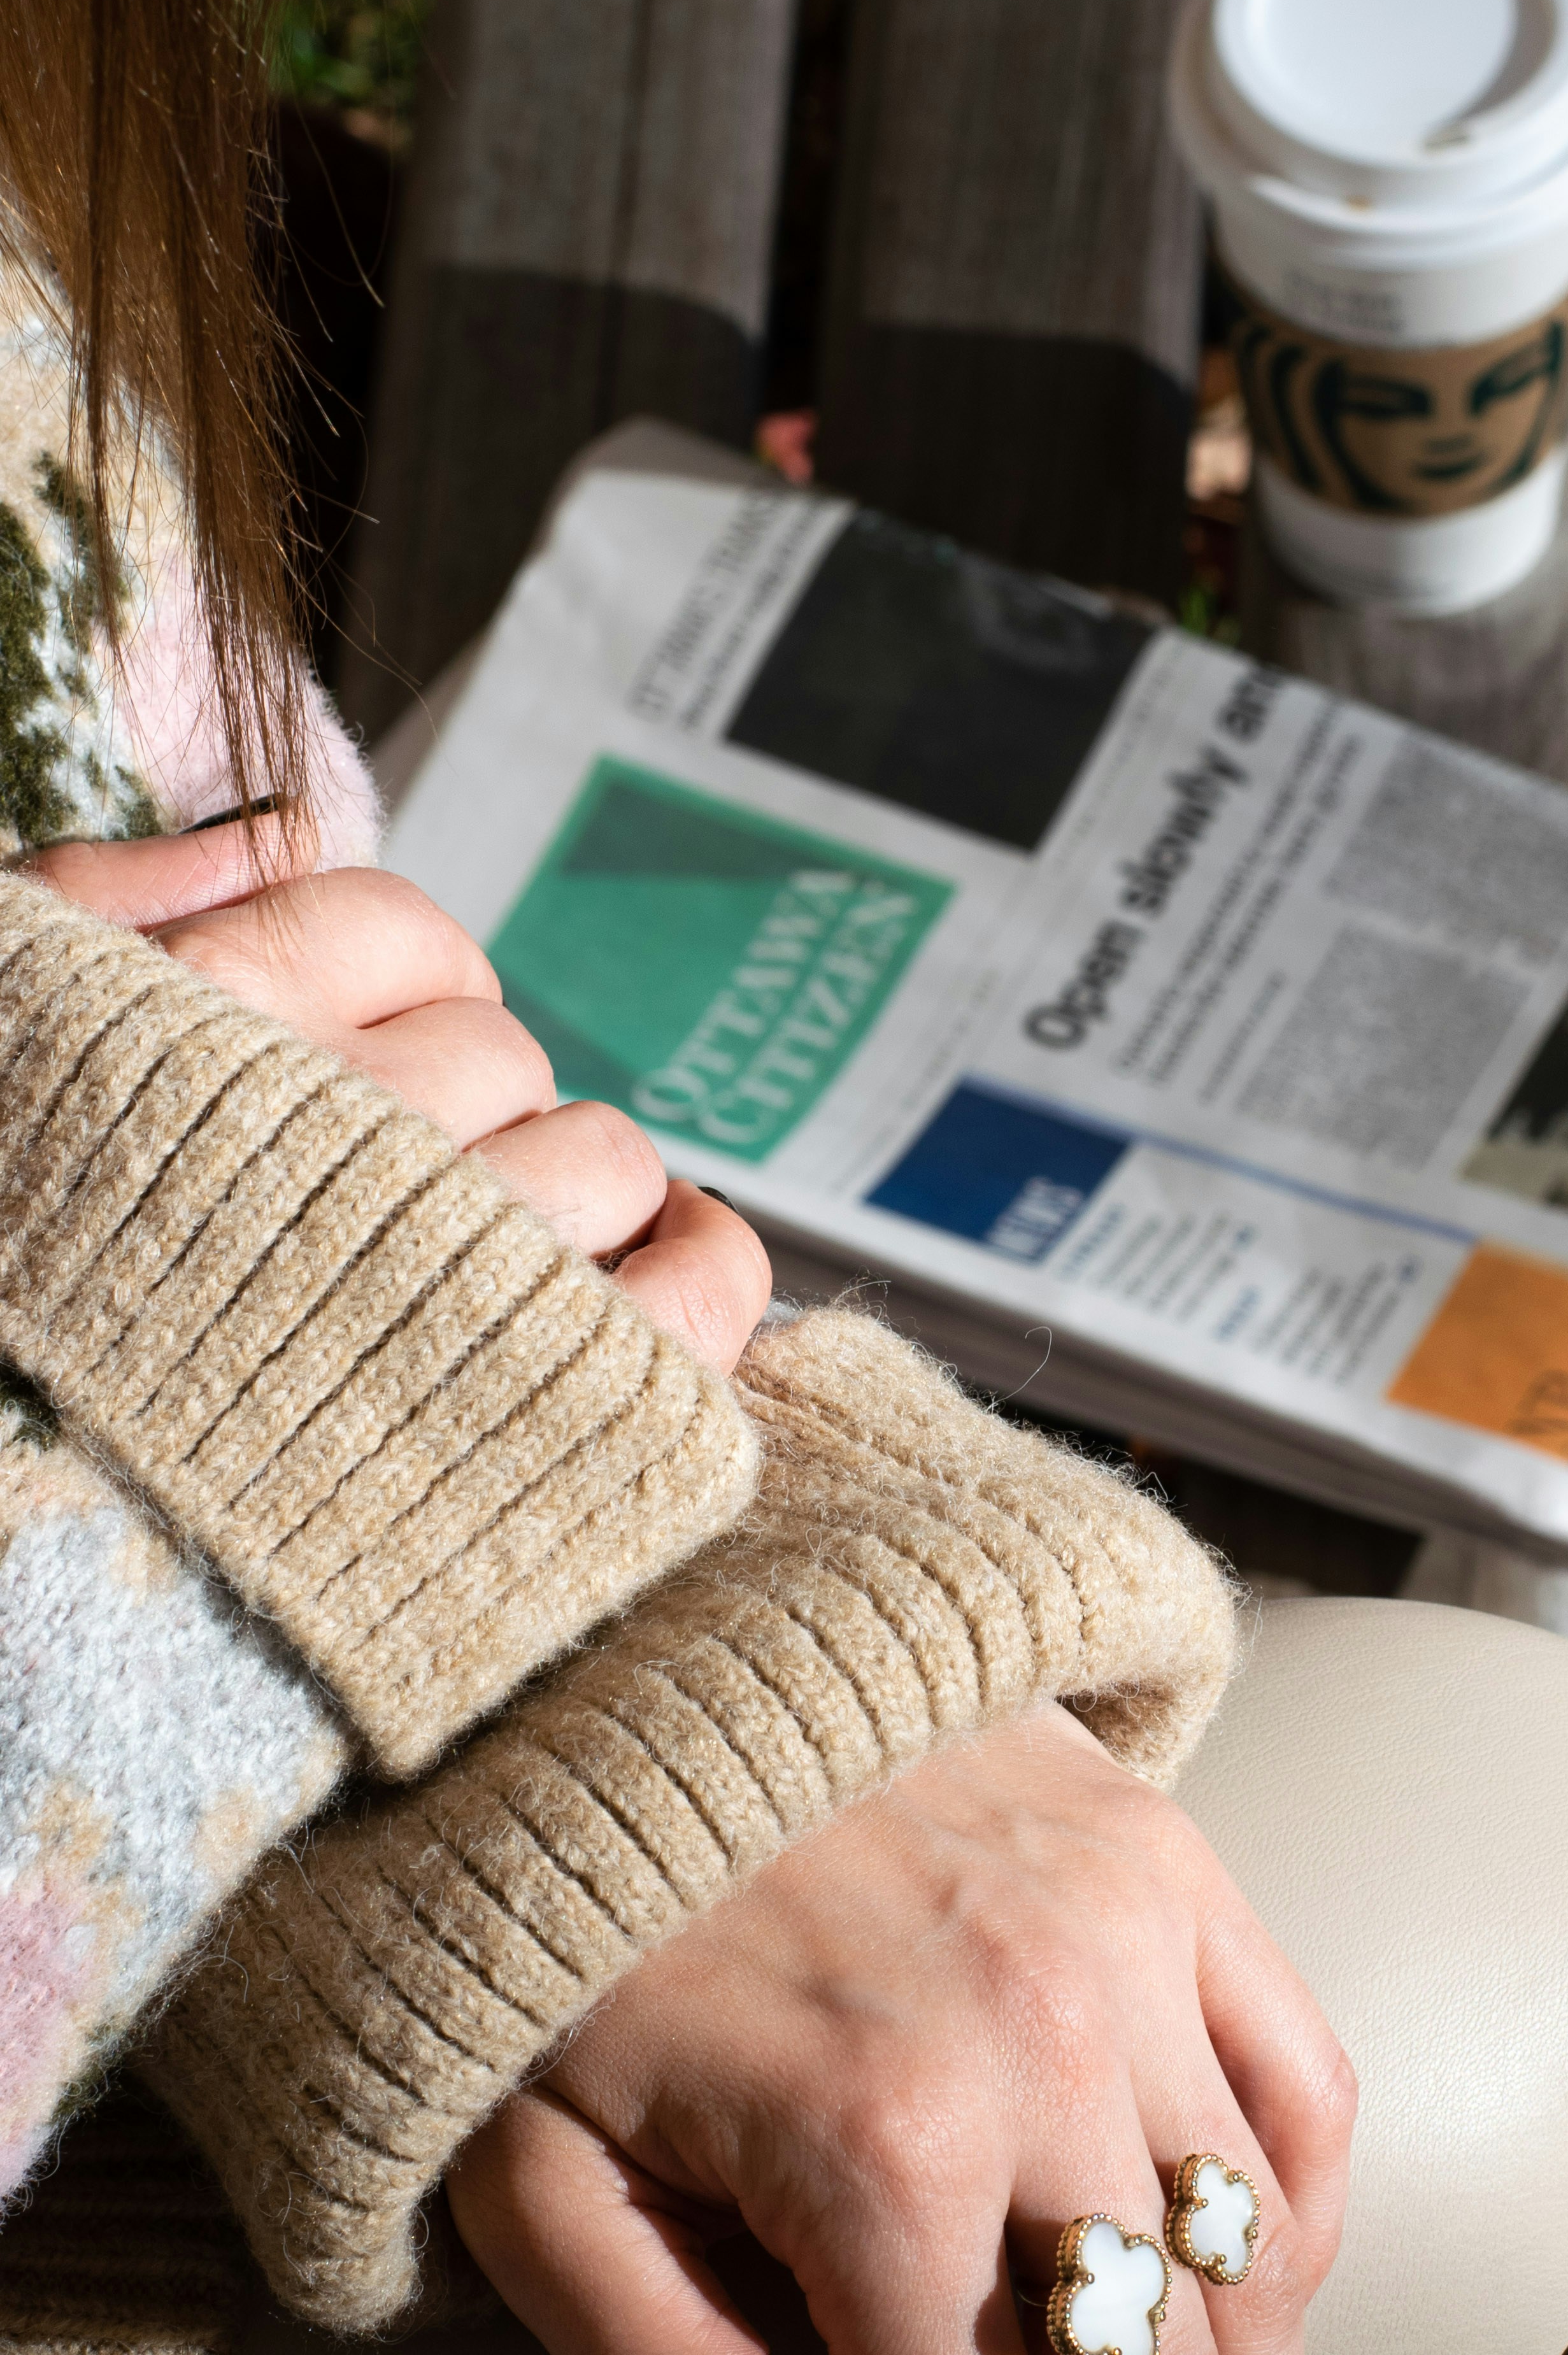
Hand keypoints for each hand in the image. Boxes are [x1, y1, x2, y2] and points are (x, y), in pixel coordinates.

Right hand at [26, 822, 768, 1371]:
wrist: (22, 1524)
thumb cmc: (11, 1266)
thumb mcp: (18, 1020)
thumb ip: (119, 904)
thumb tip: (284, 830)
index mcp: (225, 1020)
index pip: (407, 933)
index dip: (410, 996)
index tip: (375, 1066)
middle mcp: (359, 1125)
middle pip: (504, 1057)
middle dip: (469, 1121)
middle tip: (397, 1213)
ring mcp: (474, 1265)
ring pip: (602, 1160)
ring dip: (562, 1205)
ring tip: (483, 1278)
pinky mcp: (568, 1393)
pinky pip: (706, 1287)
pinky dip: (710, 1269)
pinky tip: (678, 1259)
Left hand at [444, 1702, 1356, 2354]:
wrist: (617, 1644)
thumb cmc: (556, 1932)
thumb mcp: (531, 2188)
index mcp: (867, 2147)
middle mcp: (1040, 2045)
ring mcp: (1133, 1942)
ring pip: (1257, 2266)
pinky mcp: (1175, 1861)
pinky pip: (1303, 2088)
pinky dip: (1302, 2227)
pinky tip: (1265, 2318)